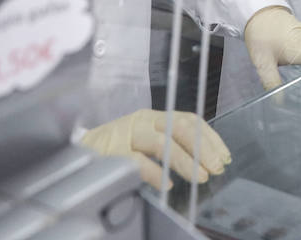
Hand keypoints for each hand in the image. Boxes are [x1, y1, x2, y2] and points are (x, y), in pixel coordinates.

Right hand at [79, 109, 230, 188]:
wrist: (77, 151)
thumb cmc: (116, 147)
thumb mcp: (146, 141)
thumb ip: (171, 145)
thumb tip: (204, 160)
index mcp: (155, 117)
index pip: (191, 120)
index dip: (211, 138)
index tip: (224, 156)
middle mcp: (144, 120)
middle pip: (181, 128)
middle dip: (203, 149)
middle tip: (215, 168)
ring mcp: (127, 134)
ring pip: (163, 143)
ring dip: (185, 161)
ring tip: (199, 177)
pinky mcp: (112, 151)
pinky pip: (138, 161)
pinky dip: (155, 173)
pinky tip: (167, 184)